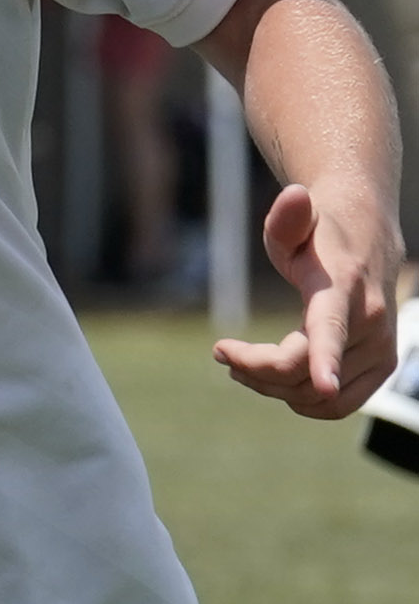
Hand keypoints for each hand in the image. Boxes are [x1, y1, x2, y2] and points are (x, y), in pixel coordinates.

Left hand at [214, 182, 402, 416]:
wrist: (369, 240)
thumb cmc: (320, 233)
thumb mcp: (297, 220)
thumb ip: (288, 216)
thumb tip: (294, 195)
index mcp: (346, 291)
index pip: (332, 330)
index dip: (326, 359)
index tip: (323, 383)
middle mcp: (371, 326)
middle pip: (302, 373)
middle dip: (254, 369)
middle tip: (223, 351)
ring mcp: (381, 353)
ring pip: (317, 398)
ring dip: (271, 388)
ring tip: (241, 363)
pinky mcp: (381, 370)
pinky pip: (335, 408)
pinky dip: (298, 399)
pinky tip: (274, 375)